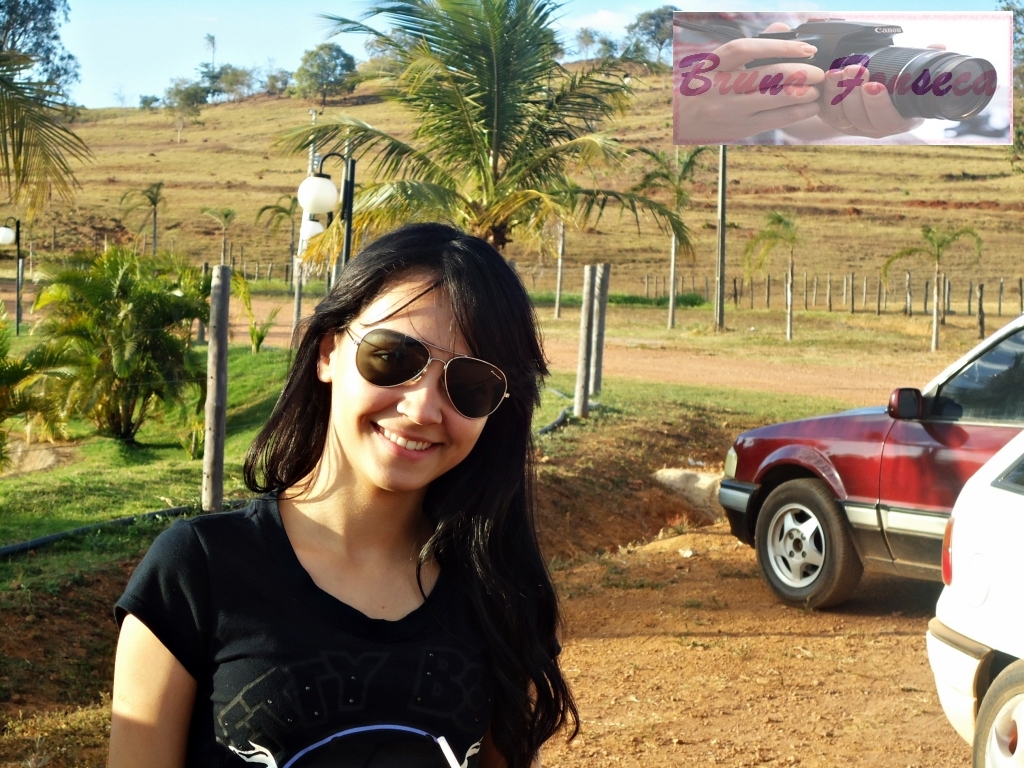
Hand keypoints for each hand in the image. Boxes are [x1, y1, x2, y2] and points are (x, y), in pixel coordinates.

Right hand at [674, 24, 825, 143]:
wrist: (682, 121)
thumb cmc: (705, 86)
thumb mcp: (718, 63)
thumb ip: (752, 45)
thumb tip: (785, 30)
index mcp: (714, 65)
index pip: (748, 49)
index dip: (780, 46)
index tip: (806, 48)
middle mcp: (720, 88)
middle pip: (767, 76)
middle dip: (801, 73)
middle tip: (818, 73)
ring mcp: (730, 111)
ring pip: (775, 101)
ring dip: (803, 95)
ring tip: (817, 91)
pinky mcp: (740, 129)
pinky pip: (774, 120)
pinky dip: (797, 114)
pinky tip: (809, 108)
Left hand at [816, 45, 944, 138]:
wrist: (874, 93)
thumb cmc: (898, 85)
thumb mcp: (915, 76)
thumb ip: (925, 64)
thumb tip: (937, 47)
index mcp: (899, 121)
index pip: (888, 121)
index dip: (879, 104)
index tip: (874, 85)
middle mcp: (874, 129)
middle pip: (861, 118)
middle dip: (856, 92)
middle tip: (856, 68)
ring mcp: (854, 127)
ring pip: (842, 116)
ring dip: (839, 91)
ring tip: (840, 70)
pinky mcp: (835, 121)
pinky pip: (828, 113)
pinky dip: (826, 95)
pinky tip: (829, 77)